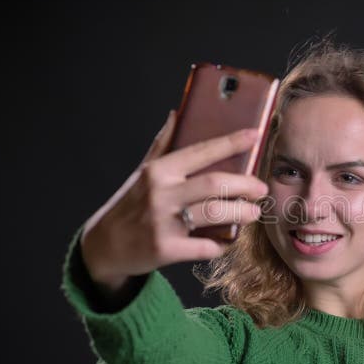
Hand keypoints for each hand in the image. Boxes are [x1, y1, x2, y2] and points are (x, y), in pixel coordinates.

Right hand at [79, 110, 268, 294]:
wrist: (103, 246)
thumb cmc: (129, 205)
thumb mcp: (142, 172)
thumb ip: (162, 144)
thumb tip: (177, 113)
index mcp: (158, 170)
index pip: (201, 151)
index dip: (231, 142)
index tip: (255, 135)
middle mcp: (160, 193)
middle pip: (214, 183)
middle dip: (245, 185)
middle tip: (261, 188)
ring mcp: (162, 222)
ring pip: (215, 213)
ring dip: (241, 213)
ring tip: (253, 212)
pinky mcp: (165, 249)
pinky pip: (205, 246)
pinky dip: (221, 245)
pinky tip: (227, 241)